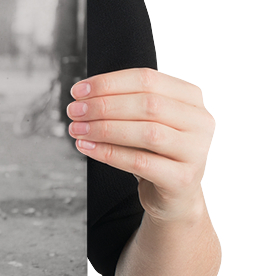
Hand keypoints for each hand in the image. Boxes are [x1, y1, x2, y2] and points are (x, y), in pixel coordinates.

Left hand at [67, 68, 214, 223]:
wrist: (174, 196)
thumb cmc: (155, 153)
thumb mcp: (145, 122)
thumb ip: (124, 104)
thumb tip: (83, 96)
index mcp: (190, 98)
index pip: (147, 79)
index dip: (109, 83)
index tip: (78, 90)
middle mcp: (200, 121)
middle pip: (147, 104)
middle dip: (104, 106)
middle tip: (74, 111)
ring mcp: (196, 151)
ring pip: (146, 133)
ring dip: (105, 129)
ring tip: (77, 129)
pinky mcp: (183, 179)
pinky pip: (141, 162)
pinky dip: (109, 153)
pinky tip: (88, 148)